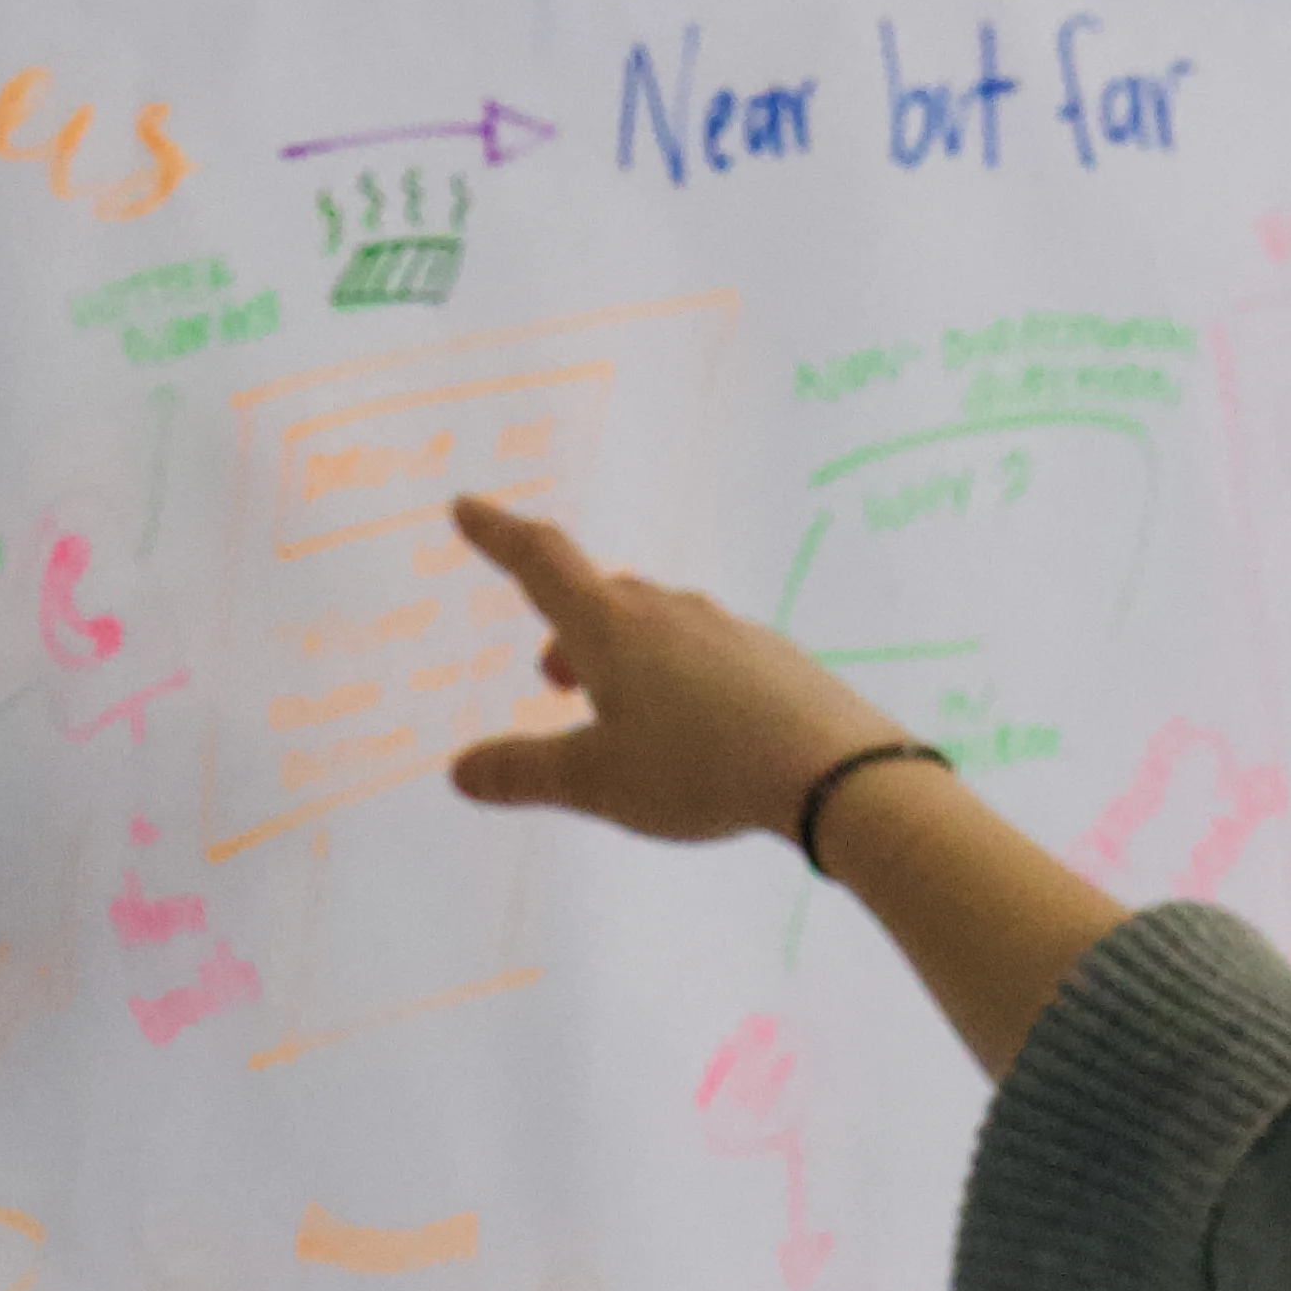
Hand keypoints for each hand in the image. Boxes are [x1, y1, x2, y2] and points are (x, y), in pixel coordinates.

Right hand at [440, 499, 906, 848]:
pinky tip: (696, 726)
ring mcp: (723, 629)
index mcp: (610, 628)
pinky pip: (705, 652)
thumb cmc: (699, 768)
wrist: (830, 768)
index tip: (466, 508)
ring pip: (655, 624)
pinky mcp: (768, 656)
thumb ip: (525, 773)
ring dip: (624, 655)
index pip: (541, 562)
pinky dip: (678, 676)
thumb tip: (459, 771)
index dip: (497, 534)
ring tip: (621, 711)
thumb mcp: (597, 782)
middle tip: (555, 677)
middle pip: (601, 597)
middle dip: (568, 628)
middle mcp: (665, 612)